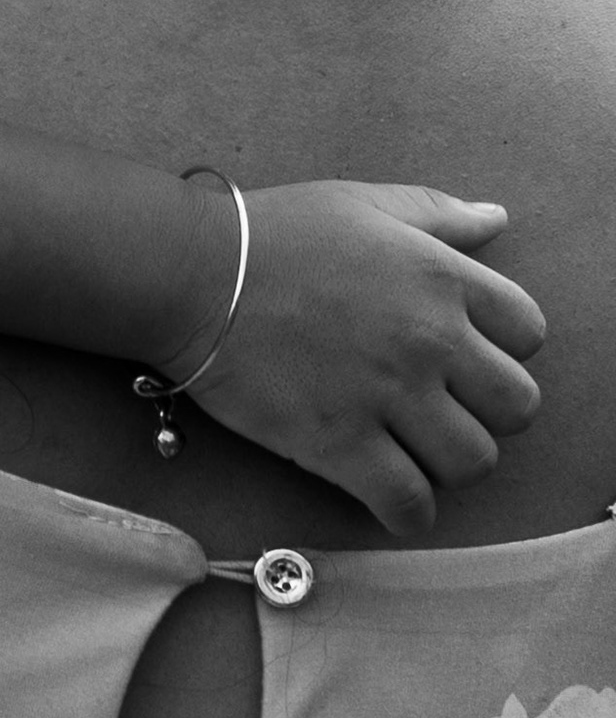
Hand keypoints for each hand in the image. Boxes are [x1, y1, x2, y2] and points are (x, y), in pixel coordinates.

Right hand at [184, 181, 544, 533]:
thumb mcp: (360, 205)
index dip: (503, 346)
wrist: (187, 274)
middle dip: (488, 411)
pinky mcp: (340, 445)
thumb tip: (496, 219)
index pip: (529, 332)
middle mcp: (428, 341)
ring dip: (450, 461)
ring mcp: (386, 397)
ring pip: (473, 461)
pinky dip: (409, 511)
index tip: (466, 355)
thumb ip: (437, 214)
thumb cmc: (270, 234)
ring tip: (414, 449)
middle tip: (443, 405)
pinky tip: (391, 497)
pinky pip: (409, 503)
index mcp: (440, 279)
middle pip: (517, 406)